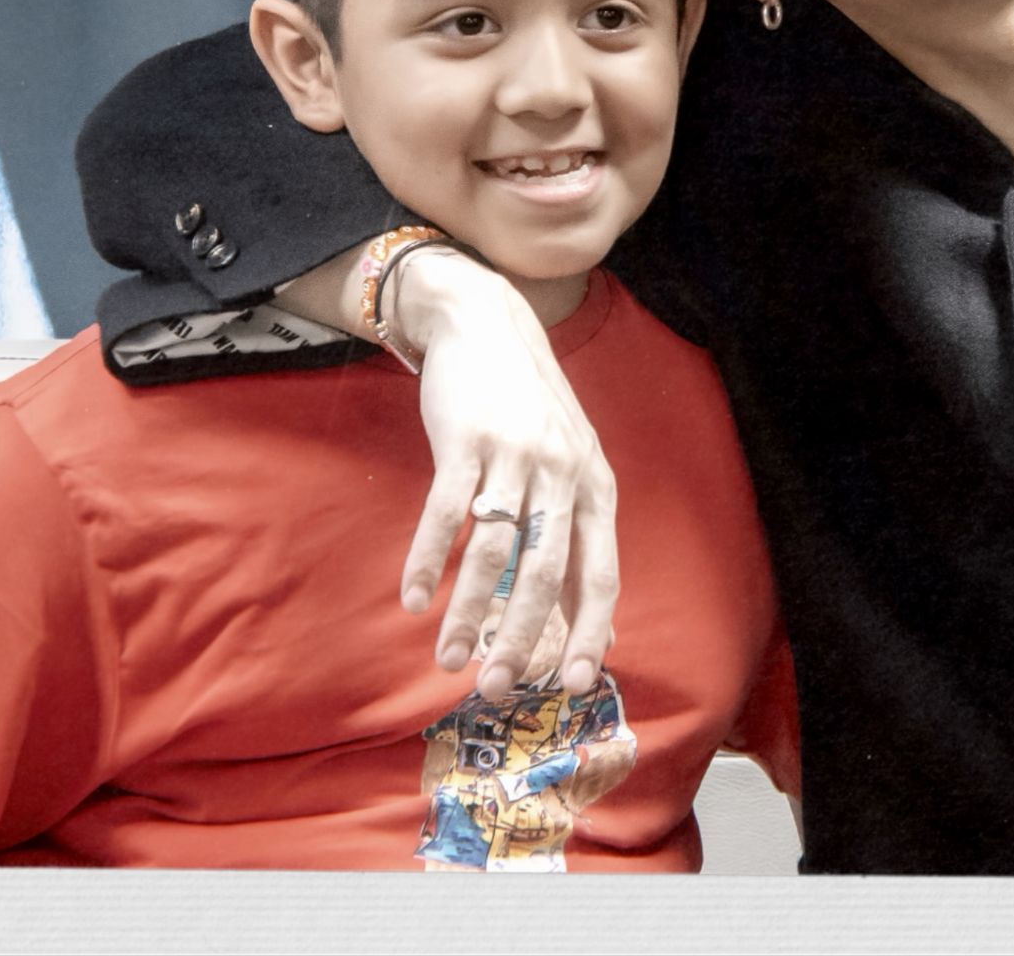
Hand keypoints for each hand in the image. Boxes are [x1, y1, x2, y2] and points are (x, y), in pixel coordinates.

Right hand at [393, 249, 619, 698]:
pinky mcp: (467, 439)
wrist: (486, 325)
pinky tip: (413, 598)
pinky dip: (428, 560)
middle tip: (497, 688)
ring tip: (446, 658)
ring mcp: (515, 454)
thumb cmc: (528, 410)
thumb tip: (594, 622)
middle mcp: (562, 473)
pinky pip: (445, 513)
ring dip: (466, 612)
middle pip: (546, 572)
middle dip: (523, 638)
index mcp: (594, 487)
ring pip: (493, 551)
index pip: (600, 573)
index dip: (591, 631)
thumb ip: (576, 537)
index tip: (575, 684)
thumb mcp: (569, 466)